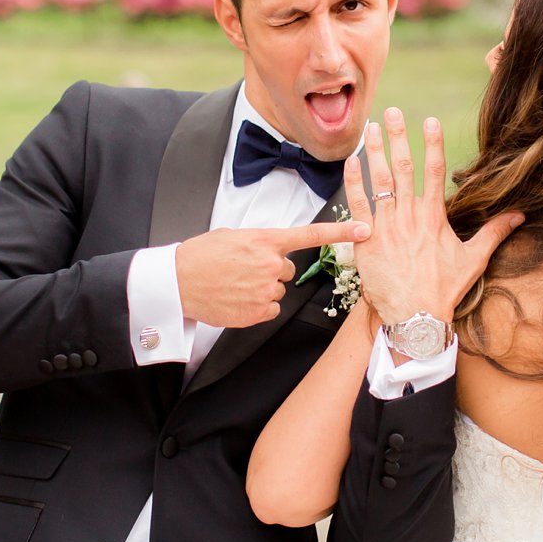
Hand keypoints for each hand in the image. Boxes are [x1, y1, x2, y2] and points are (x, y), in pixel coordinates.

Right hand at [177, 222, 371, 327]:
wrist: (177, 281)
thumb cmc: (201, 256)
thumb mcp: (233, 236)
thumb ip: (259, 242)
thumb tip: (271, 251)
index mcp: (265, 240)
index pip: (311, 234)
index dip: (342, 231)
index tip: (365, 229)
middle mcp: (270, 264)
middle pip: (287, 270)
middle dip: (270, 270)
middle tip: (242, 270)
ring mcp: (265, 290)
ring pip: (277, 290)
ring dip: (261, 289)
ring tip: (234, 285)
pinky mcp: (258, 312)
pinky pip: (269, 309)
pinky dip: (255, 307)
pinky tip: (236, 299)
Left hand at [344, 107, 521, 327]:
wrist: (414, 316)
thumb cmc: (444, 290)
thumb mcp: (474, 259)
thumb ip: (495, 232)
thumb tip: (521, 214)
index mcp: (435, 217)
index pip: (434, 171)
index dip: (432, 144)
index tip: (429, 120)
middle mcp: (409, 216)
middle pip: (403, 168)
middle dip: (397, 137)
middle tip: (391, 112)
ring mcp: (386, 226)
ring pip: (379, 181)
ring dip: (374, 152)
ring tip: (370, 128)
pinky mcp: (366, 239)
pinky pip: (357, 205)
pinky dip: (353, 182)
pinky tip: (351, 161)